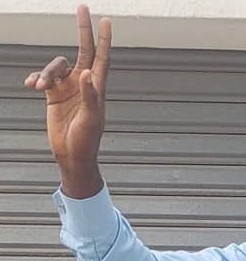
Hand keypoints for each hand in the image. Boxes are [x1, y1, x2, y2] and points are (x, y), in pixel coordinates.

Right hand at [23, 4, 111, 197]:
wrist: (72, 155)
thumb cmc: (87, 139)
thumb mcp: (91, 119)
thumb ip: (90, 96)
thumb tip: (87, 73)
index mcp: (97, 87)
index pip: (102, 57)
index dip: (104, 39)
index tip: (106, 20)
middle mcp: (84, 83)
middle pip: (82, 50)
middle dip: (83, 29)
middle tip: (82, 7)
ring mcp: (68, 88)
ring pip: (55, 66)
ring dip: (46, 71)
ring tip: (39, 86)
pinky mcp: (53, 95)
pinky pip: (43, 78)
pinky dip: (37, 79)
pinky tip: (32, 86)